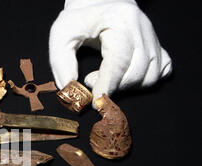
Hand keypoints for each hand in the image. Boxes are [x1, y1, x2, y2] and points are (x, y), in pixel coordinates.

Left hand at [49, 0, 171, 106]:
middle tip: (91, 80)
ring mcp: (152, 37)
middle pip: (136, 72)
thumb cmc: (79, 20)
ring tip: (105, 76)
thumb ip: (61, 62)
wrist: (97, 3)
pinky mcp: (157, 45)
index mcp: (119, 21)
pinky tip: (124, 76)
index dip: (107, 85)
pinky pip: (161, 72)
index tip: (95, 100)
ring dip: (126, 86)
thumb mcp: (61, 35)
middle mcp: (141, 28)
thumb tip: (69, 88)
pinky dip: (143, 81)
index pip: (119, 60)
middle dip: (113, 86)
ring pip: (150, 76)